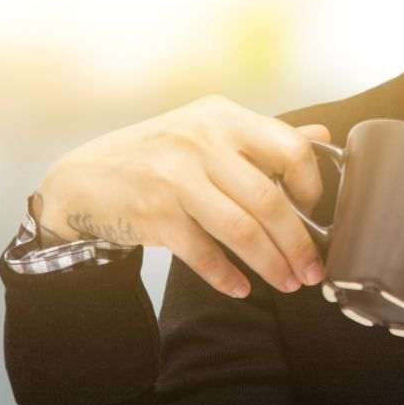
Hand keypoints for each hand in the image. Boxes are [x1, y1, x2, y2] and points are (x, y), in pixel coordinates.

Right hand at [34, 94, 329, 297]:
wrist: (81, 180)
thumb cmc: (154, 155)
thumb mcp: (208, 132)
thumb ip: (264, 137)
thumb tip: (322, 134)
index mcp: (223, 117)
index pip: (291, 147)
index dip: (311, 185)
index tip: (313, 211)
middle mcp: (201, 141)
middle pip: (270, 199)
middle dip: (299, 242)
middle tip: (313, 270)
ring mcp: (176, 177)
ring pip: (242, 229)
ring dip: (271, 263)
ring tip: (288, 282)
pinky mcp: (156, 213)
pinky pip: (204, 252)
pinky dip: (227, 275)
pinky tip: (242, 287)